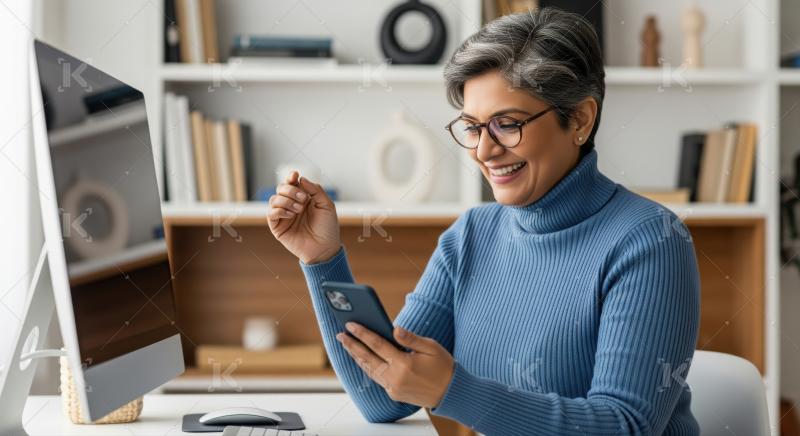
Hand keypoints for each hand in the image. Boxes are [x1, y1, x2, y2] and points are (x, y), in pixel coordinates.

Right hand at [268, 171, 340, 263]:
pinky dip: (280, 210)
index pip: (292, 183)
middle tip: (303, 199)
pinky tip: (291, 215)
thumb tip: (301, 179)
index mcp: (303, 198)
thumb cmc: (327, 228)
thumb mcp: (327, 205)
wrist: (324, 248)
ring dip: (286, 200)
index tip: (295, 176)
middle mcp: (291, 204)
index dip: (291, 177)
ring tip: (299, 209)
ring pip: (274, 199)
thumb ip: (316, 190)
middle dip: (290, 189)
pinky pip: (271, 213)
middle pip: (281, 188)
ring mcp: (283, 215)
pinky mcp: (277, 227)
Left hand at [336, 323, 454, 407]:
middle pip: (367, 358)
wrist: (451, 393)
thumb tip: (394, 329)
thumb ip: (410, 338)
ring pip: (369, 370)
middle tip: (340, 335)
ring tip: (348, 346)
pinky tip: (363, 360)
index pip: (377, 345)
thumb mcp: (431, 347)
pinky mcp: (394, 394)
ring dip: (357, 357)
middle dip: (352, 345)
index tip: (350, 325)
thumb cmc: (443, 366)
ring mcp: (393, 387)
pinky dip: (368, 368)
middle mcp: (395, 377)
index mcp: (404, 363)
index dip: (362, 334)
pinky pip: (377, 378)